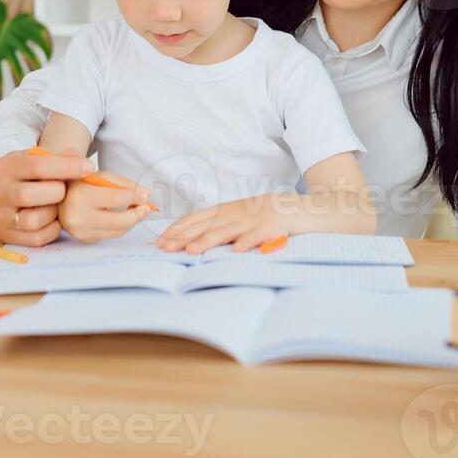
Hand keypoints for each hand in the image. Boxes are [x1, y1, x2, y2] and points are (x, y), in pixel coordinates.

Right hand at [0, 147, 95, 246]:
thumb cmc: (21, 174)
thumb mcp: (32, 159)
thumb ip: (56, 158)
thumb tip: (81, 162)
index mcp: (5, 168)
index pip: (36, 166)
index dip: (66, 167)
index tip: (88, 167)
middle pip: (29, 195)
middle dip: (57, 192)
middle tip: (66, 190)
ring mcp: (0, 218)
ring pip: (32, 220)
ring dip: (54, 213)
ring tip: (57, 205)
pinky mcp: (7, 236)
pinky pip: (36, 238)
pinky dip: (52, 229)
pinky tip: (54, 219)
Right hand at [57, 172, 154, 243]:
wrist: (57, 198)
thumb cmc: (81, 184)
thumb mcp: (98, 176)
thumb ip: (122, 184)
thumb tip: (145, 194)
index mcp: (79, 196)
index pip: (113, 199)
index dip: (133, 197)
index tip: (146, 195)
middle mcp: (77, 217)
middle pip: (117, 221)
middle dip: (137, 215)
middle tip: (148, 208)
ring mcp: (80, 232)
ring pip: (116, 231)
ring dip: (132, 222)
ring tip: (139, 210)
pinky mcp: (85, 239)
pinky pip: (110, 235)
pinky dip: (121, 227)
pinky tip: (125, 217)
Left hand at [155, 194, 293, 253]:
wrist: (296, 207)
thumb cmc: (263, 214)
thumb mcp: (237, 215)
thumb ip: (217, 224)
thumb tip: (189, 239)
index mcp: (225, 210)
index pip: (196, 218)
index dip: (178, 229)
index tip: (160, 240)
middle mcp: (235, 214)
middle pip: (206, 226)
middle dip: (184, 237)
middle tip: (164, 247)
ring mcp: (252, 220)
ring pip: (226, 231)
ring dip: (208, 240)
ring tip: (191, 250)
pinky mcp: (270, 228)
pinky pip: (257, 236)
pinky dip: (247, 242)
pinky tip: (236, 250)